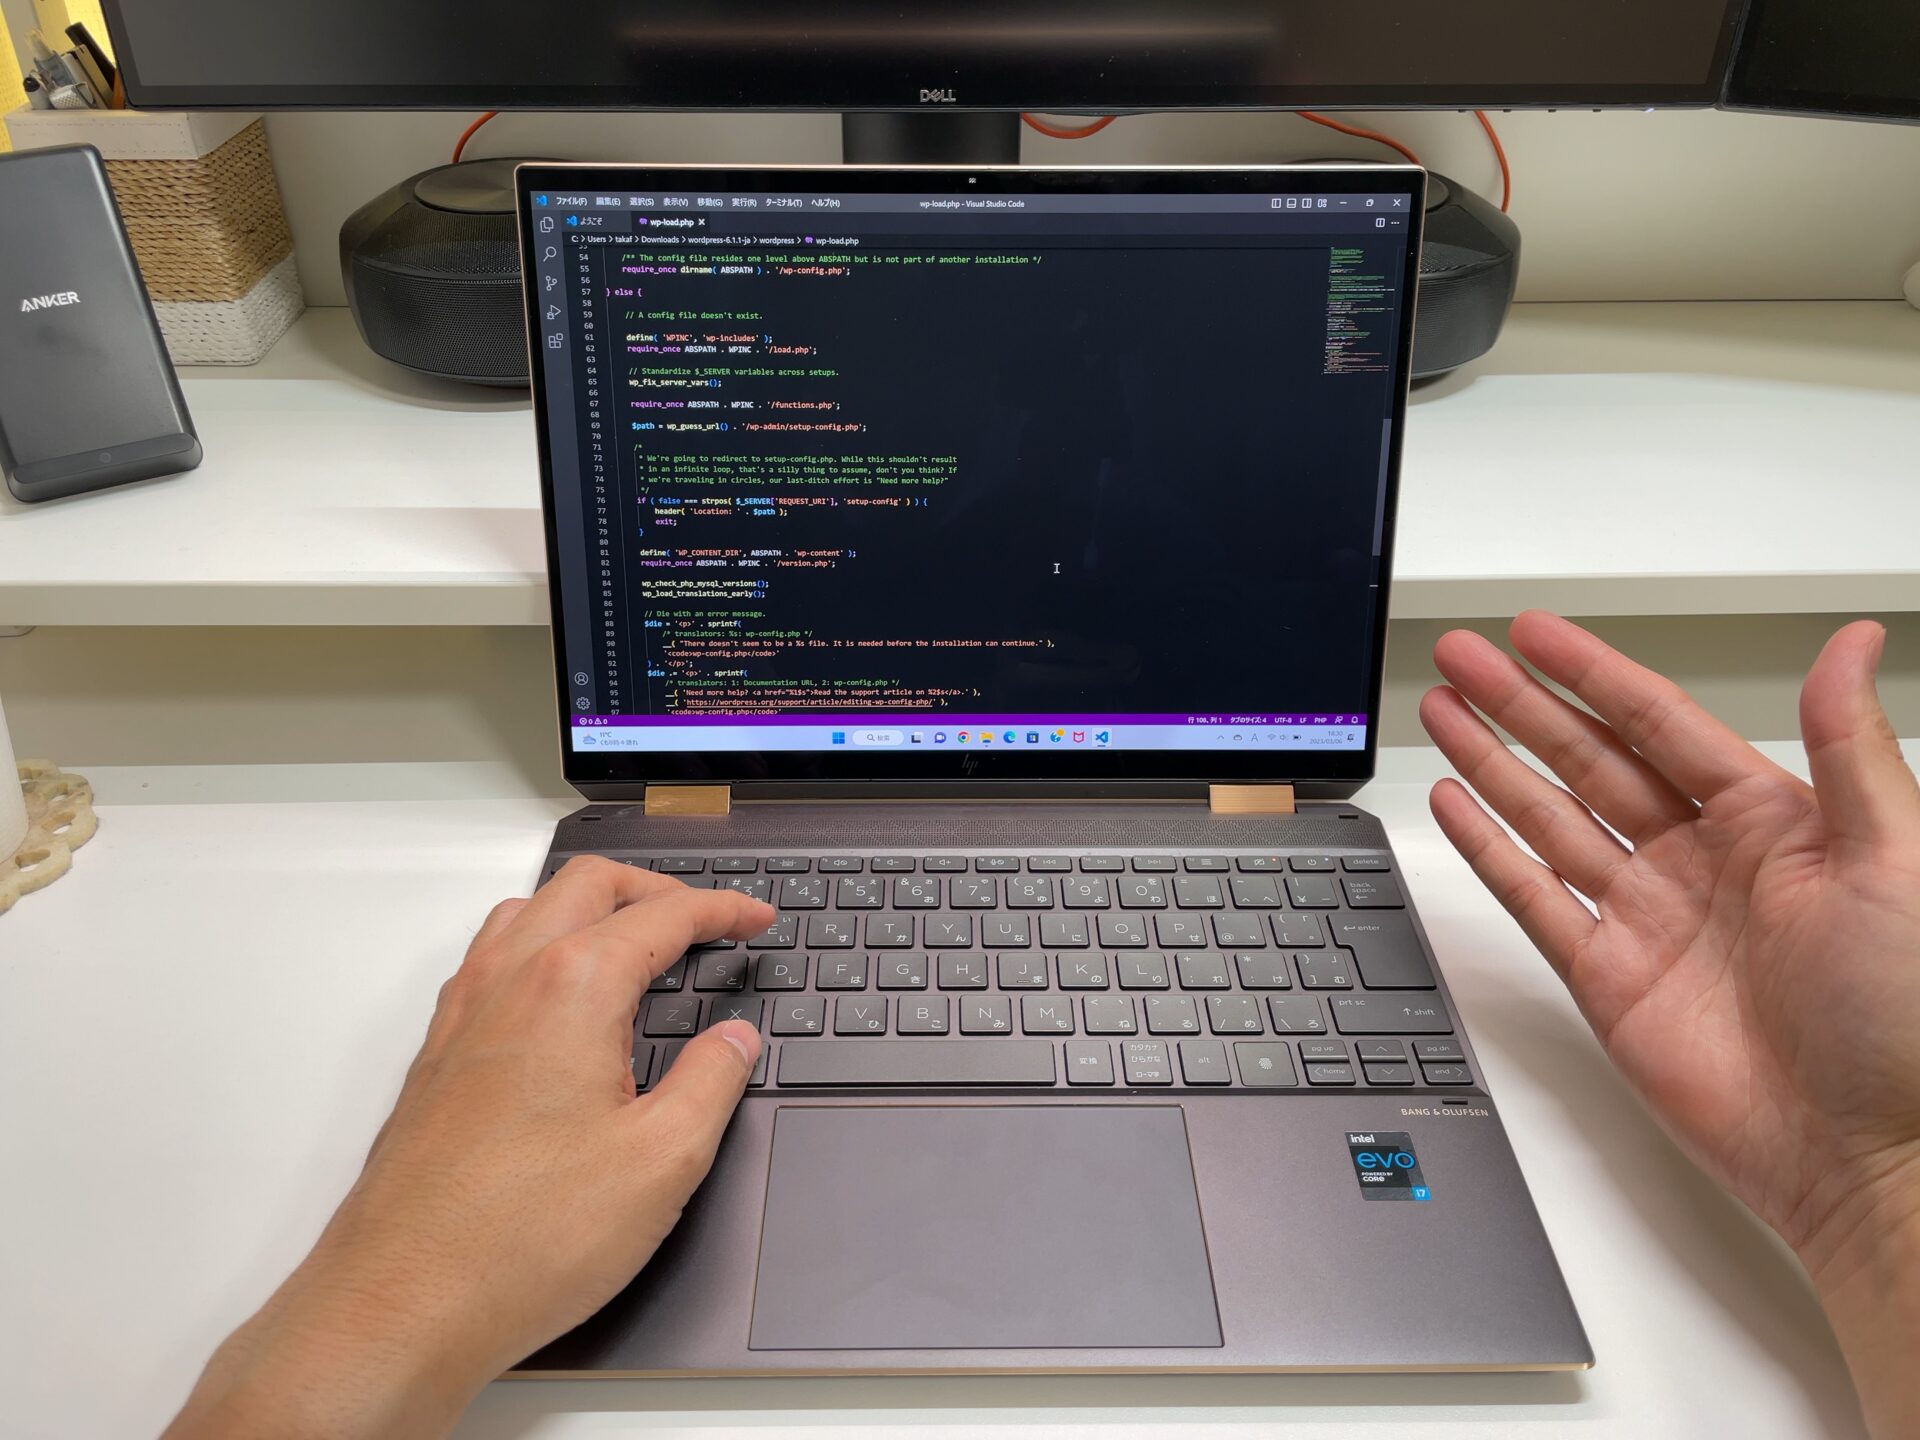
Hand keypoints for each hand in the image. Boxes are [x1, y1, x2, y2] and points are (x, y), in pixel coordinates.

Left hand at [164, 859, 774, 1439]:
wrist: (403, 1303)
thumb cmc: (522, 1240)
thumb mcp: (662, 1163)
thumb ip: (711, 1082)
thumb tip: (734, 1040)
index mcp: (571, 989)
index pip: (661, 917)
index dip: (720, 910)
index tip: (754, 918)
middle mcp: (507, 983)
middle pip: (586, 887)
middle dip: (654, 889)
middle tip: (702, 919)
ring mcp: (460, 1018)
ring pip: (527, 913)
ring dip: (588, 908)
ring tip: (634, 943)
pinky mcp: (435, 1060)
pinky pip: (488, 962)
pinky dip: (539, 948)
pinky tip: (559, 1003)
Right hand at [1421, 612, 1919, 1436]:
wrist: (1872, 1157)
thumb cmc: (1907, 1018)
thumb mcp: (1896, 857)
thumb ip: (1850, 745)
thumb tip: (1852, 643)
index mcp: (1773, 821)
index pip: (1658, 723)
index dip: (1591, 673)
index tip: (1535, 634)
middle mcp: (1704, 862)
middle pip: (1588, 759)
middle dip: (1522, 704)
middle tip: (1465, 657)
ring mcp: (1650, 920)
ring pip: (1550, 817)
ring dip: (1493, 762)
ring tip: (1444, 711)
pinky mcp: (1610, 980)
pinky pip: (1534, 898)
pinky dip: (1490, 849)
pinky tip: (1458, 805)